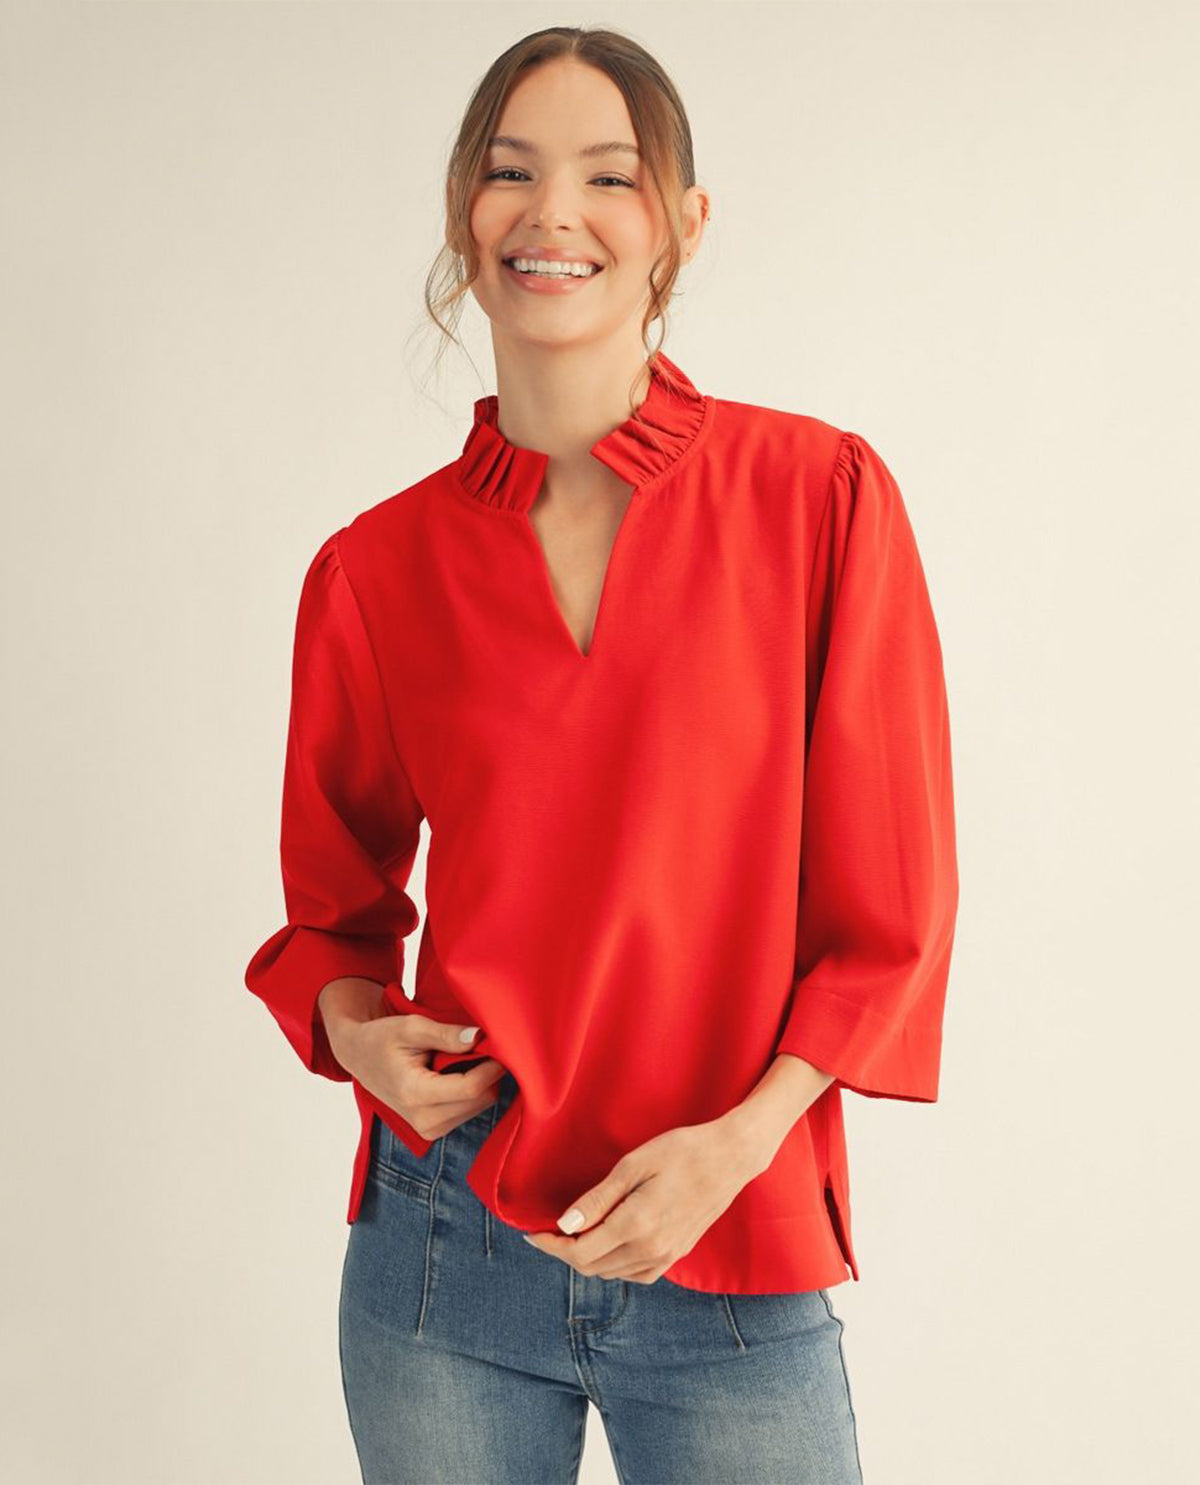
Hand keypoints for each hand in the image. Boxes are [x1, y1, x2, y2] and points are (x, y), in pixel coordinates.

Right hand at [319, 978, 506, 1138]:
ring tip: (461, 1058)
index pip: (470, 1088)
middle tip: (481, 1047)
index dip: (492, 1067)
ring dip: (481, 1082)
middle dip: (488, 1073)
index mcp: (414, 1094)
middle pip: (480, 1100)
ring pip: (479, 1107)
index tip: (499, 1046)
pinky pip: (470, 1111)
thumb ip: (446, 1034)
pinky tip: (456, 1073)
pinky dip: (472, 1091)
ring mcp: (428, 1130)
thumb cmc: (382, 1038)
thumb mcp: (411, 1027)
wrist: (359, 1057)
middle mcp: (423, 1120)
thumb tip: (479, 1037)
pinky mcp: (434, 1130)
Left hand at [521, 1118, 766, 1283]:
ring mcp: (667, 1255)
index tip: (532, 1233)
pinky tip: (609, 1246)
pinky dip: (615, 1266)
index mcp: (636, 1225)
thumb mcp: (633, 1165)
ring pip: (612, 1273)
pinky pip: (637, 1275)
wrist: (730, 1157)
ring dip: (588, 1259)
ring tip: (574, 1235)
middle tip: (549, 1231)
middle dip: (564, 1252)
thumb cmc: (681, 1150)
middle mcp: (651, 1248)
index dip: (551, 1246)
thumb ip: (597, 1200)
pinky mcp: (678, 1254)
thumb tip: (565, 1226)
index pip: (579, 1252)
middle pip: (592, 1267)